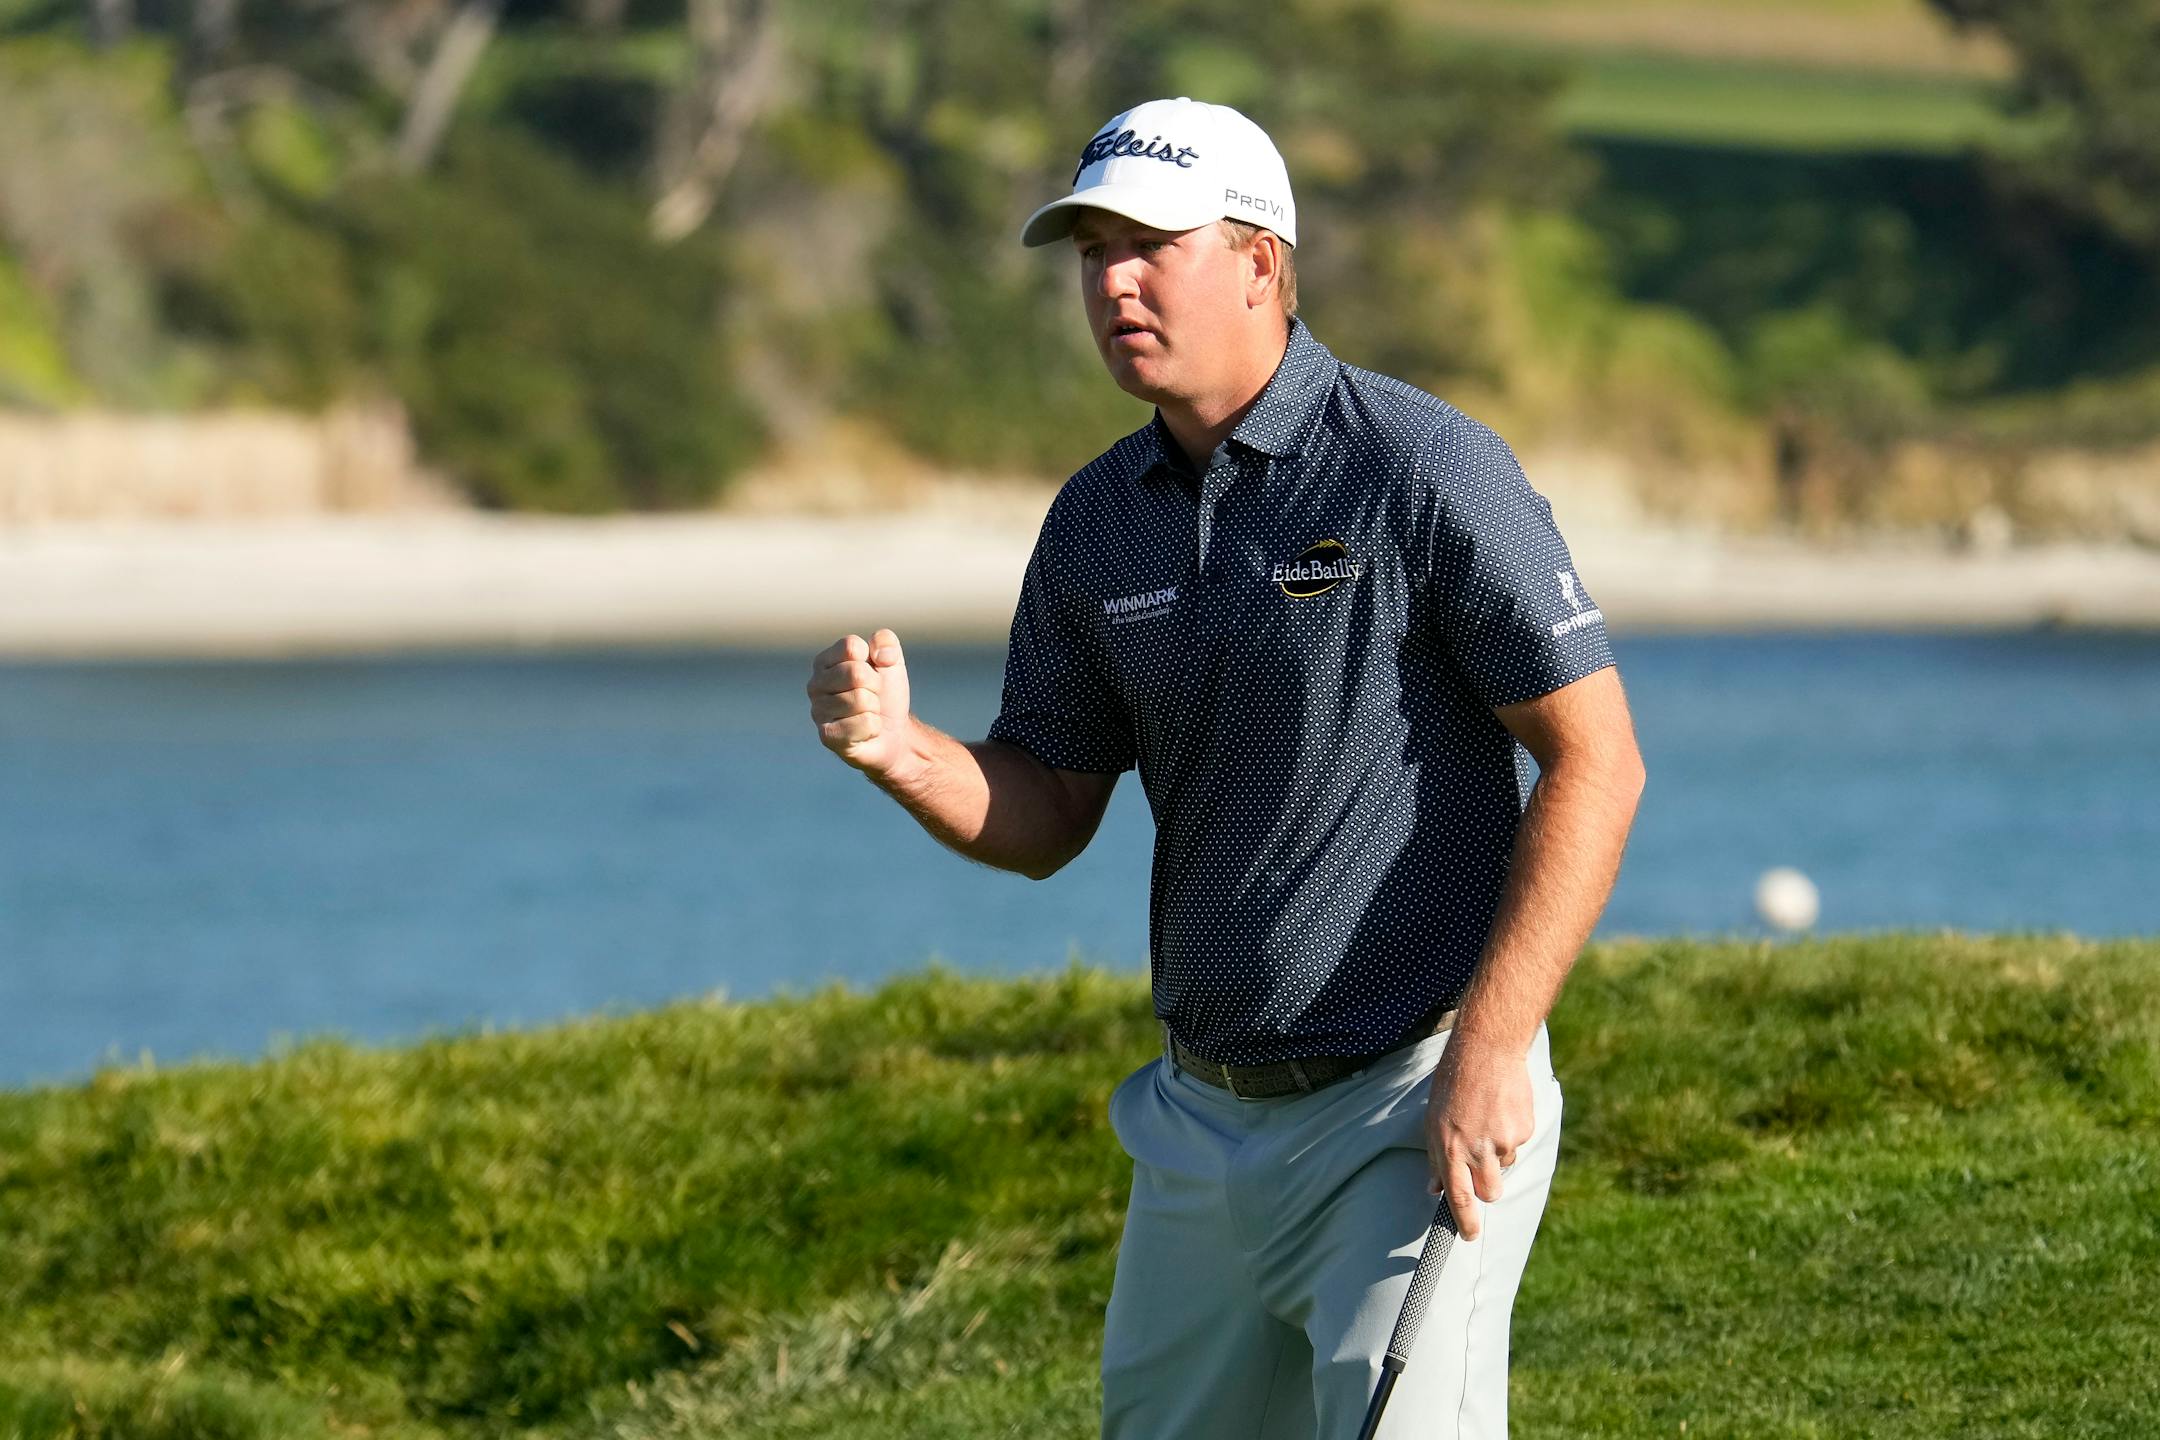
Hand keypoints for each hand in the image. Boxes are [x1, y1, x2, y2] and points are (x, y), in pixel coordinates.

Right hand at [807, 628, 915, 776]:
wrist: (891, 733)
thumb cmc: (885, 695)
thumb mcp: (891, 661)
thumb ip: (886, 642)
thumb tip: (880, 655)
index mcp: (825, 661)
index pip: (851, 647)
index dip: (872, 660)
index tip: (872, 673)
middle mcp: (815, 685)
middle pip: (856, 674)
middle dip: (876, 686)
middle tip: (873, 697)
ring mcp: (818, 711)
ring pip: (862, 700)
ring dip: (875, 709)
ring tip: (868, 714)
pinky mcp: (828, 736)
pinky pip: (865, 724)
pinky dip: (874, 727)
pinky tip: (865, 732)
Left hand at [1423, 1034, 1535, 1241]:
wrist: (1487, 1050)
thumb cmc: (1453, 1084)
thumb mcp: (1433, 1120)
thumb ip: (1436, 1158)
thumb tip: (1433, 1188)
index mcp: (1451, 1148)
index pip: (1460, 1198)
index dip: (1466, 1222)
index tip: (1469, 1236)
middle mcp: (1478, 1149)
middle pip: (1491, 1192)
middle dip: (1487, 1189)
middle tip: (1481, 1167)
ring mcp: (1504, 1140)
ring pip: (1505, 1164)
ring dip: (1497, 1153)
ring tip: (1486, 1119)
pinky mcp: (1524, 1128)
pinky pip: (1518, 1142)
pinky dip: (1510, 1131)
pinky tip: (1500, 1108)